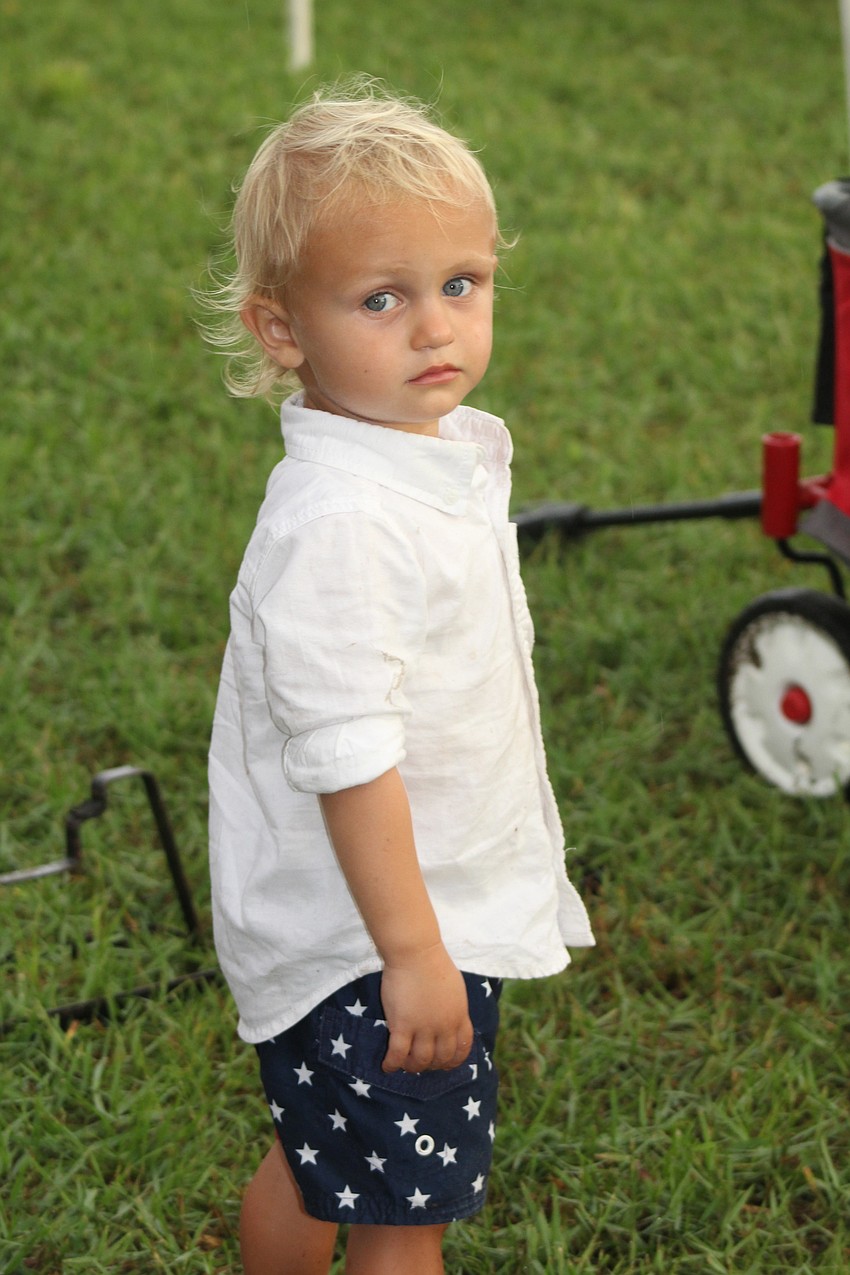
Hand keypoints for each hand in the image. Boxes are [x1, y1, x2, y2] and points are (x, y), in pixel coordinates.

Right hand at [379, 943, 472, 1073]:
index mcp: (459, 1016)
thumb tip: (451, 1020)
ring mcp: (423, 1028)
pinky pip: (397, 1054)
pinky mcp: (402, 1026)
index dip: (453, 1060)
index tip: (444, 1064)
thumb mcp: (456, 988)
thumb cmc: (434, 963)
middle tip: (421, 1063)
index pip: (462, 1048)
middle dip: (432, 1066)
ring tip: (405, 1064)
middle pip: (441, 1058)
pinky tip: (387, 1066)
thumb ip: (454, 1008)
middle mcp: (444, 1027)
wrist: (415, 953)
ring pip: (420, 1060)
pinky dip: (392, 1064)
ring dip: (412, 1066)